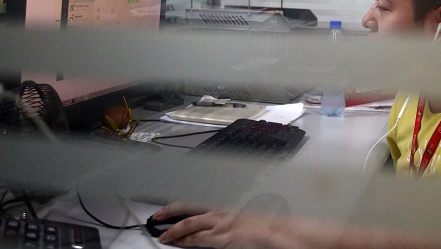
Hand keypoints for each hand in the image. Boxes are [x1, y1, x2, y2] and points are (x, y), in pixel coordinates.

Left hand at [152, 201, 288, 248]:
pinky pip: (199, 239)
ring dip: (173, 230)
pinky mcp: (224, 237)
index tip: (170, 205)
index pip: (198, 197)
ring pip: (189, 223)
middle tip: (157, 216)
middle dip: (169, 211)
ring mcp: (222, 223)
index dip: (180, 202)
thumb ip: (230, 213)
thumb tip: (217, 215)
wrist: (283, 231)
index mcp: (227, 201)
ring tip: (163, 235)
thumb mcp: (246, 212)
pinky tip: (177, 243)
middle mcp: (222, 209)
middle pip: (188, 206)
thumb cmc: (269, 223)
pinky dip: (185, 241)